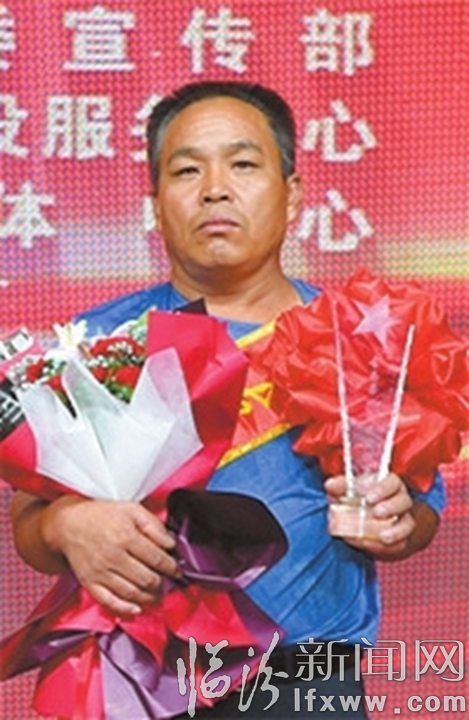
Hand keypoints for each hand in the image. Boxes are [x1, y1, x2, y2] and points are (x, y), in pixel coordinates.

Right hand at [40, 495, 180, 615]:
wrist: (69, 524)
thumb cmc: (102, 515)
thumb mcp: (132, 509)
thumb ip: (154, 525)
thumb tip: (170, 544)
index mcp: (126, 536)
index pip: (157, 559)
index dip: (171, 567)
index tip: (176, 570)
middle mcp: (114, 557)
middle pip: (146, 579)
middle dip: (162, 583)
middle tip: (168, 582)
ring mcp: (101, 572)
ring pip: (132, 593)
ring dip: (149, 597)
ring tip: (157, 595)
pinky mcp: (90, 583)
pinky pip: (109, 602)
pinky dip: (125, 609)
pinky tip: (137, 608)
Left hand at [324, 473, 416, 558]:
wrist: (372, 525)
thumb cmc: (360, 501)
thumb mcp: (349, 491)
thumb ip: (340, 487)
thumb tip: (330, 485)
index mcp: (388, 485)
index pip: (392, 482)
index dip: (382, 489)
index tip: (369, 497)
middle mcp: (400, 501)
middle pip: (404, 501)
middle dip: (391, 507)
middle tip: (377, 512)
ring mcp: (403, 520)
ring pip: (407, 524)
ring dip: (396, 531)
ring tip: (383, 536)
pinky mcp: (402, 539)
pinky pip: (401, 543)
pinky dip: (390, 546)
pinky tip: (377, 546)